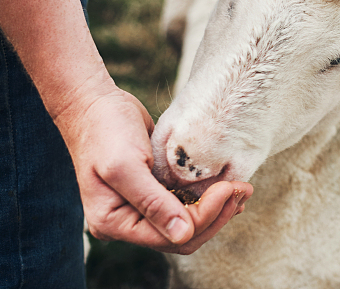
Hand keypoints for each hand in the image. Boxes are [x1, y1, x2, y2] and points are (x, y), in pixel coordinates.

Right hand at [54, 85, 252, 253]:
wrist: (95, 104)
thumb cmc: (104, 130)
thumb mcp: (125, 165)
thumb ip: (152, 202)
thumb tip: (182, 234)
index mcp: (114, 222)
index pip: (170, 236)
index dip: (204, 216)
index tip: (227, 188)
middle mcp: (128, 221)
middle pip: (183, 235)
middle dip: (217, 215)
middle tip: (242, 189)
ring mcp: (142, 207)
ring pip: (189, 223)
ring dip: (218, 209)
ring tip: (242, 188)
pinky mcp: (156, 190)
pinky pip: (186, 204)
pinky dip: (208, 199)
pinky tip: (228, 188)